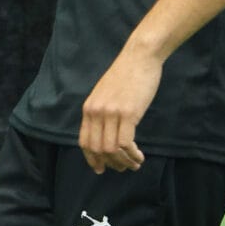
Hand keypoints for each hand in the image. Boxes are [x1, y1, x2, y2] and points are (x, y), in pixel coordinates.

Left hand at [79, 38, 163, 172]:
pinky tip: (139, 156)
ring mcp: (111, 113)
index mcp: (89, 108)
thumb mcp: (105, 93)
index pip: (84, 142)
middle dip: (110, 164)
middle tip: (123, 168)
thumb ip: (101, 112)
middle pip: (97, 149)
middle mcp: (96, 112)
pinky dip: (132, 154)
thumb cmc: (126, 74)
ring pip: (111, 150)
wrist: (139, 56)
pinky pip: (125, 143)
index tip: (101, 169)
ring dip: (124, 162)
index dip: (92, 159)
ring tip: (135, 164)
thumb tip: (104, 134)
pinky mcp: (128, 113)